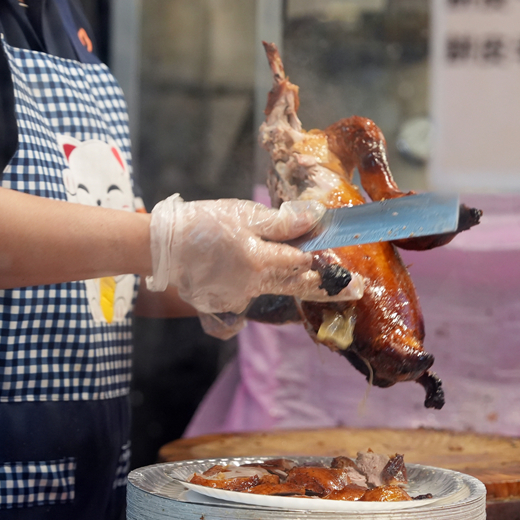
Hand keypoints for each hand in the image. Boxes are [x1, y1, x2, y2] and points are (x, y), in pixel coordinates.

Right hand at [146, 194, 364, 332]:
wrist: (161, 247)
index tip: (358, 284)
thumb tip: (318, 218)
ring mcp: (240, 298)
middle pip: (299, 287)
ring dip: (289, 282)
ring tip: (305, 275)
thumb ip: (283, 223)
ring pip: (275, 290)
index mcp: (261, 261)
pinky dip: (256, 284)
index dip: (331, 273)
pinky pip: (251, 296)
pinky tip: (246, 272)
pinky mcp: (226, 305)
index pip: (306, 268)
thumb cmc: (202, 223)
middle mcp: (255, 285)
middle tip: (356, 291)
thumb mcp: (244, 215)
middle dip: (328, 289)